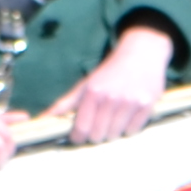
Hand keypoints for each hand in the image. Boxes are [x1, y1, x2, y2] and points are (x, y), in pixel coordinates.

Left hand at [60, 26, 177, 146]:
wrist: (141, 54)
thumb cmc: (110, 72)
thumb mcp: (86, 84)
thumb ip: (65, 104)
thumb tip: (43, 118)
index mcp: (93, 92)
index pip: (81, 128)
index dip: (78, 136)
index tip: (79, 135)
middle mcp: (111, 98)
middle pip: (98, 135)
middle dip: (95, 134)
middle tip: (98, 124)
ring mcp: (131, 102)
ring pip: (115, 135)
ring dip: (112, 132)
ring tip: (113, 118)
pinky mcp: (147, 106)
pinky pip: (133, 131)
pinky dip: (128, 128)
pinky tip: (127, 115)